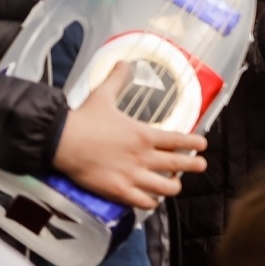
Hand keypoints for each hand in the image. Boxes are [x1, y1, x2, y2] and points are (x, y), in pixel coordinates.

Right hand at [52, 64, 208, 208]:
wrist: (61, 141)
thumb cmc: (84, 119)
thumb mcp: (103, 95)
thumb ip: (117, 80)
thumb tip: (122, 62)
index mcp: (145, 135)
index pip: (180, 140)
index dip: (195, 143)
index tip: (203, 145)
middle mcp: (144, 157)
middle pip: (179, 166)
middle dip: (193, 166)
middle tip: (200, 165)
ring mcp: (133, 176)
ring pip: (166, 188)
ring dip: (173, 186)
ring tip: (174, 184)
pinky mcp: (119, 192)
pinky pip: (145, 203)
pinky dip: (151, 202)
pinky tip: (152, 199)